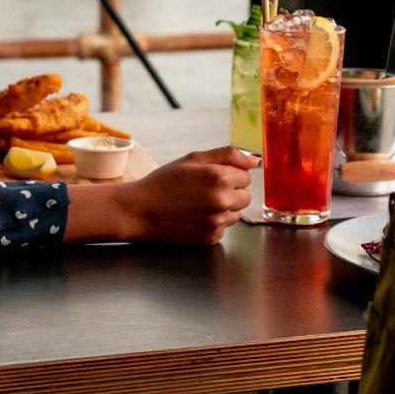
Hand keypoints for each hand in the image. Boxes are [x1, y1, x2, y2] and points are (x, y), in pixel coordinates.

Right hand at [68, 146, 256, 245]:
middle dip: (231, 192)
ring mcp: (216, 222)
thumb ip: (227, 155)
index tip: (210, 178)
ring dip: (224, 209)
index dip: (229, 175)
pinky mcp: (210, 238)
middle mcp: (221, 201)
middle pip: (246, 197)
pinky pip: (223, 229)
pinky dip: (213, 224)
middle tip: (205, 191)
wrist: (139, 210)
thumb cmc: (163, 182)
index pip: (246, 177)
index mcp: (219, 177)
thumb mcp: (192, 159)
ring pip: (236, 214)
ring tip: (198, 204)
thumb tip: (255, 161)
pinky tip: (194, 217)